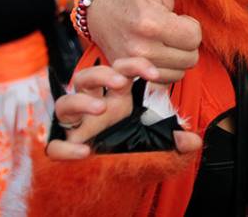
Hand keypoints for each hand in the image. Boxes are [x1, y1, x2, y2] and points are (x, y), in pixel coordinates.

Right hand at [46, 57, 201, 159]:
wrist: (116, 182)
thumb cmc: (135, 155)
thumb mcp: (162, 148)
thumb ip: (177, 144)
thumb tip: (192, 139)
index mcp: (117, 100)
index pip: (120, 71)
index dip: (134, 65)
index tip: (153, 73)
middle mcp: (94, 108)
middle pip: (86, 78)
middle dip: (102, 74)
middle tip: (122, 83)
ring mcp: (77, 127)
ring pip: (64, 103)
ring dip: (80, 101)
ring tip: (102, 108)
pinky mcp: (65, 149)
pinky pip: (55, 145)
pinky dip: (65, 148)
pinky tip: (85, 152)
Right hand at [86, 0, 201, 82]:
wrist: (99, 8)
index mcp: (150, 22)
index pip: (194, 37)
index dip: (190, 26)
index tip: (176, 17)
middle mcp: (140, 47)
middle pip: (190, 57)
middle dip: (186, 43)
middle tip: (171, 29)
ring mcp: (132, 64)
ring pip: (179, 72)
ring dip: (177, 58)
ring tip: (164, 40)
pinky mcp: (128, 74)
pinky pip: (163, 81)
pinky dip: (166, 71)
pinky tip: (159, 54)